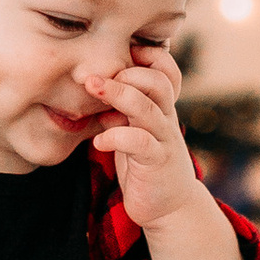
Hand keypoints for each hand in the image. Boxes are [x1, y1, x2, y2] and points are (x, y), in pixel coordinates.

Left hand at [80, 45, 201, 228]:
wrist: (168, 206)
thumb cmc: (144, 163)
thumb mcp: (134, 129)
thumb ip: (120, 108)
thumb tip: (94, 84)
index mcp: (161, 107)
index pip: (167, 70)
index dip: (149, 56)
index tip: (119, 53)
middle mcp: (166, 118)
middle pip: (158, 82)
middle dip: (127, 72)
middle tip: (95, 77)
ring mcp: (163, 140)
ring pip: (148, 108)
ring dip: (119, 94)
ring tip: (92, 88)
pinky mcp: (156, 163)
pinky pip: (140, 143)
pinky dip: (116, 137)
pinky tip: (98, 142)